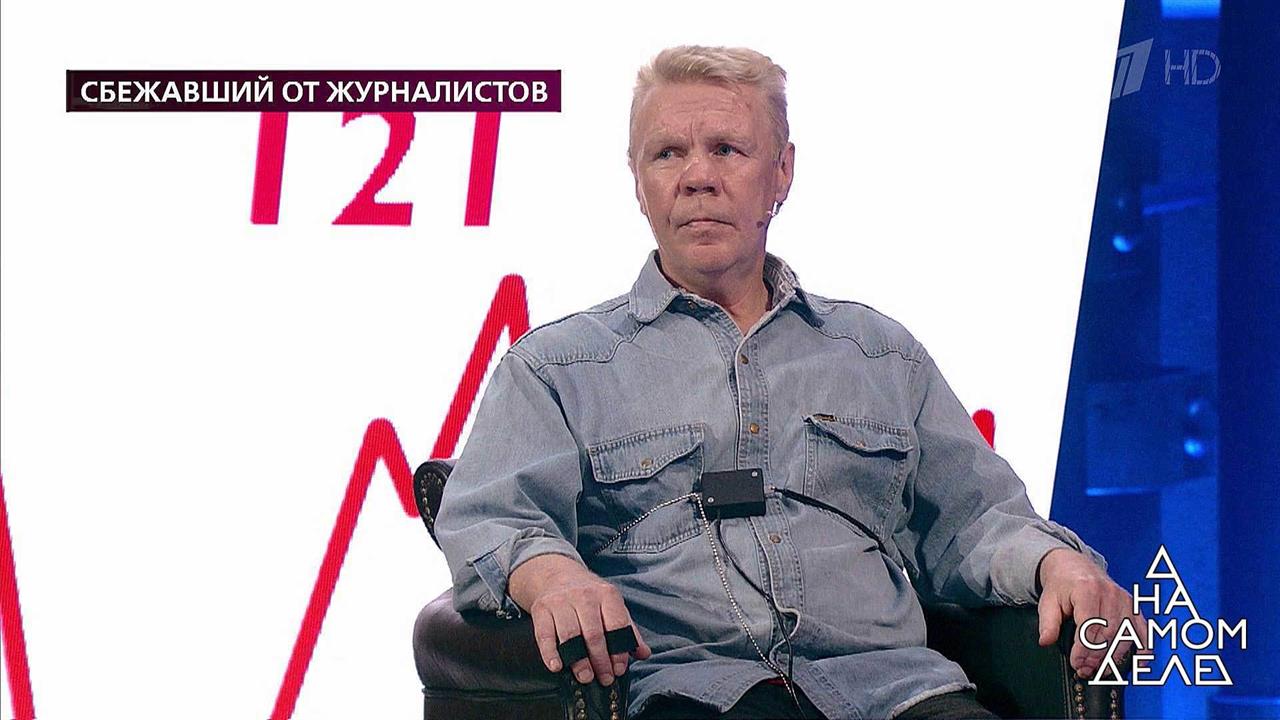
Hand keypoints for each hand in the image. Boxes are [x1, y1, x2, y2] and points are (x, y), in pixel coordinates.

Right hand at [509, 553, 651, 685]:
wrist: (556, 576)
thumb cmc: (589, 598)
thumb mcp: (612, 606)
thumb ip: (628, 630)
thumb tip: (644, 654)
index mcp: (606, 594)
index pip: (616, 625)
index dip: (619, 651)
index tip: (619, 669)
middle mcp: (584, 595)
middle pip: (594, 634)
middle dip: (600, 661)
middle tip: (604, 678)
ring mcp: (561, 601)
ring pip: (570, 636)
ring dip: (578, 661)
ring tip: (585, 677)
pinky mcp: (542, 609)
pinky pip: (544, 634)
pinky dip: (550, 653)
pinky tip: (557, 666)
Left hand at [1036, 548, 1147, 679]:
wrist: (1074, 567)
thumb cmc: (1062, 585)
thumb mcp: (1048, 601)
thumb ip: (1048, 623)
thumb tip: (1045, 641)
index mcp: (1087, 590)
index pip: (1090, 627)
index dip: (1084, 650)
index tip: (1076, 664)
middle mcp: (1110, 594)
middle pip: (1109, 634)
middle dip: (1097, 657)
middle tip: (1086, 671)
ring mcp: (1124, 600)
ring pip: (1125, 636)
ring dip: (1114, 658)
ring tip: (1100, 670)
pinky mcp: (1133, 606)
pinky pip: (1142, 630)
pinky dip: (1142, 648)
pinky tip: (1138, 663)